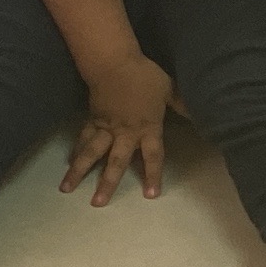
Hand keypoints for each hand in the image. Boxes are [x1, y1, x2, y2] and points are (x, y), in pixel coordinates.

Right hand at [64, 53, 173, 204]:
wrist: (114, 62)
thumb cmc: (145, 76)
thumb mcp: (168, 89)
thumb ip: (181, 104)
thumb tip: (199, 113)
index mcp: (147, 128)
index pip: (153, 156)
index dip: (153, 175)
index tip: (151, 195)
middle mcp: (125, 133)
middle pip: (116, 162)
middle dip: (107, 184)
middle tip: (98, 204)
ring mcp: (106, 127)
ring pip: (91, 153)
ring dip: (79, 171)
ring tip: (66, 189)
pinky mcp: (92, 119)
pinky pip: (83, 137)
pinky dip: (75, 149)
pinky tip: (68, 161)